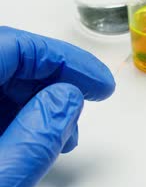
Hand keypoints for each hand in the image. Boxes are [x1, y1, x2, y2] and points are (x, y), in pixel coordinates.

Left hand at [0, 26, 114, 186]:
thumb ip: (36, 135)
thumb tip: (68, 98)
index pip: (7, 46)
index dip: (59, 58)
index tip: (96, 81)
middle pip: (2, 62)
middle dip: (51, 82)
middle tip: (87, 105)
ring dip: (36, 102)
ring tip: (64, 135)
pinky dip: (16, 118)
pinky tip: (35, 140)